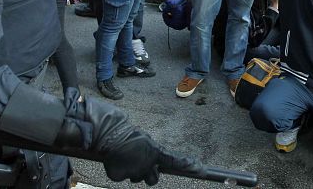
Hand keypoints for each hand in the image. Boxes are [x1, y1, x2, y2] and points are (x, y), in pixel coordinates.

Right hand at [66, 93, 202, 185]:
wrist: (111, 133)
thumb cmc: (130, 137)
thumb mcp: (147, 142)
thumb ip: (154, 154)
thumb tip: (157, 165)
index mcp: (155, 152)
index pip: (175, 160)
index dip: (188, 166)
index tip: (202, 169)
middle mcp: (147, 163)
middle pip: (153, 179)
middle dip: (149, 174)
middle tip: (140, 162)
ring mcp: (134, 170)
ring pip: (137, 179)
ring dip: (134, 172)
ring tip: (127, 157)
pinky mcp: (120, 175)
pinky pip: (122, 177)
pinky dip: (119, 172)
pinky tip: (117, 161)